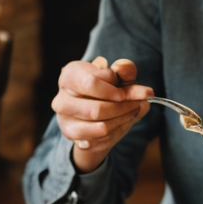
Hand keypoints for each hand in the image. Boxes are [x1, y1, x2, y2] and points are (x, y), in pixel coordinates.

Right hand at [51, 56, 153, 172]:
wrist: (94, 111)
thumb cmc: (106, 88)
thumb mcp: (118, 75)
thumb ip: (124, 70)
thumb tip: (124, 70)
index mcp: (70, 74)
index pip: (93, 83)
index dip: (118, 89)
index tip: (138, 91)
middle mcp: (61, 96)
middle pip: (97, 108)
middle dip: (125, 106)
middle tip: (141, 103)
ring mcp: (64, 117)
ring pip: (100, 123)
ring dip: (123, 117)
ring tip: (134, 110)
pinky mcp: (70, 132)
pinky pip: (99, 133)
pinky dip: (116, 127)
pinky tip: (123, 120)